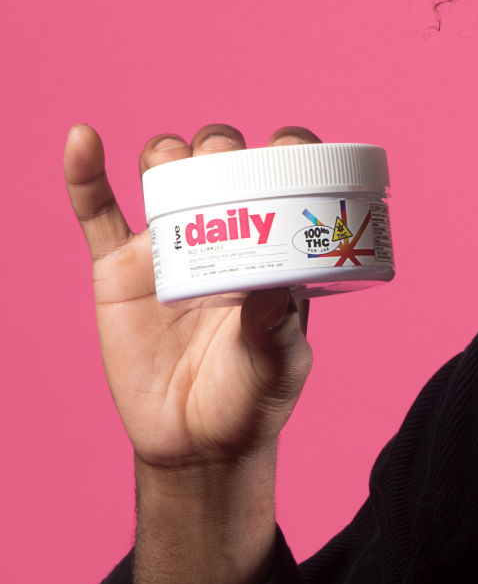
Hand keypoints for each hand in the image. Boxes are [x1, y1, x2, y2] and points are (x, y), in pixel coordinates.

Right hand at [64, 123, 316, 468]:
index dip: (286, 151)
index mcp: (270, 247)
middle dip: (221, 147)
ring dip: (168, 153)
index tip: (290, 145)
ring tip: (173, 162)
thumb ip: (278, 330)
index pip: (281, 180)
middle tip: (226, 163)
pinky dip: (84, 173)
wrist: (197, 443)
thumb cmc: (253, 398)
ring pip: (163, 174)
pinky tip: (82, 140)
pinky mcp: (119, 271)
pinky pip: (97, 214)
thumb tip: (276, 288)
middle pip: (218, 162)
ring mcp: (168, 247)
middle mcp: (221, 234)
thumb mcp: (278, 365)